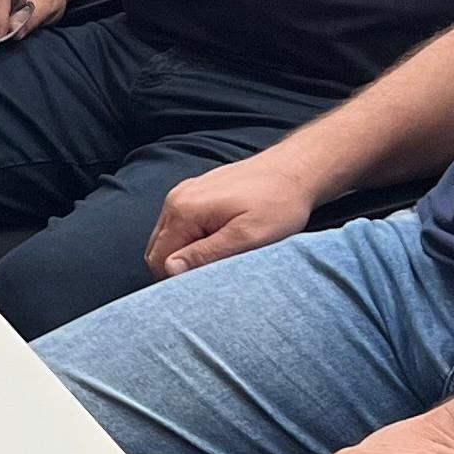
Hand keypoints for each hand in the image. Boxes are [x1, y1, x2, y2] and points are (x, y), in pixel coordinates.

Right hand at [145, 153, 319, 277]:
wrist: (295, 169)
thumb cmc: (278, 204)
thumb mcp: (247, 237)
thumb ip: (205, 254)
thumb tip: (169, 270)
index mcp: (184, 211)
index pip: (159, 260)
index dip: (178, 280)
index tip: (207, 284)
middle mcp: (176, 199)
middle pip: (158, 249)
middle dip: (179, 268)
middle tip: (215, 274)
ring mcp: (184, 193)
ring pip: (168, 237)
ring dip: (186, 253)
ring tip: (222, 255)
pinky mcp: (195, 191)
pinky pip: (180, 224)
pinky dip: (192, 239)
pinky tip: (221, 239)